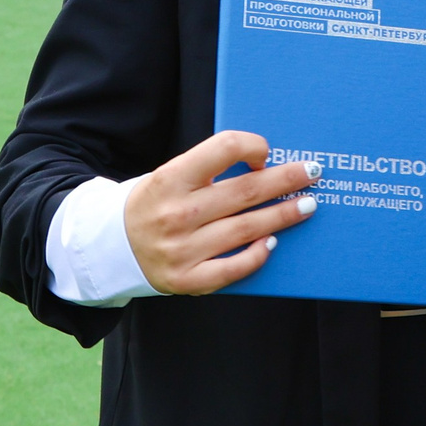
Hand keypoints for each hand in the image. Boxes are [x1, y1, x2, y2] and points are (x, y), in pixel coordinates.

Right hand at [121, 132, 319, 293]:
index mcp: (170, 179)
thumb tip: (266, 163)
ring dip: (282, 216)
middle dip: (285, 181)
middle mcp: (176, 214)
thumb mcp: (171, 175)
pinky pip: (232, 269)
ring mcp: (181, 250)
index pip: (223, 149)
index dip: (253, 146)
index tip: (267, 153)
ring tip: (306, 206)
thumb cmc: (156, 203)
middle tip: (312, 173)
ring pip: (245, 229)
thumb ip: (209, 168)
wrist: (113, 245)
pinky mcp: (186, 279)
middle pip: (244, 192)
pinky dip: (256, 255)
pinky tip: (273, 242)